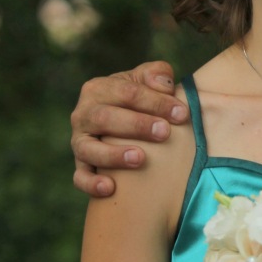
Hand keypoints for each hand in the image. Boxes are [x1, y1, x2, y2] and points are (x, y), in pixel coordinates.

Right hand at [70, 61, 183, 197]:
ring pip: (88, 148)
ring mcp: (79, 141)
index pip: (126, 92)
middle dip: (136, 125)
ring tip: (140, 159)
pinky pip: (80, 177)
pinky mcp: (81, 165)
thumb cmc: (142, 98)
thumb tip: (164, 84)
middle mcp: (83, 114)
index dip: (155, 102)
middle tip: (165, 132)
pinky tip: (110, 188)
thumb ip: (156, 73)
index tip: (181, 113)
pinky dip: (91, 183)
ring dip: (113, 154)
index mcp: (99, 88)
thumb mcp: (147, 79)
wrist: (125, 120)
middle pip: (104, 118)